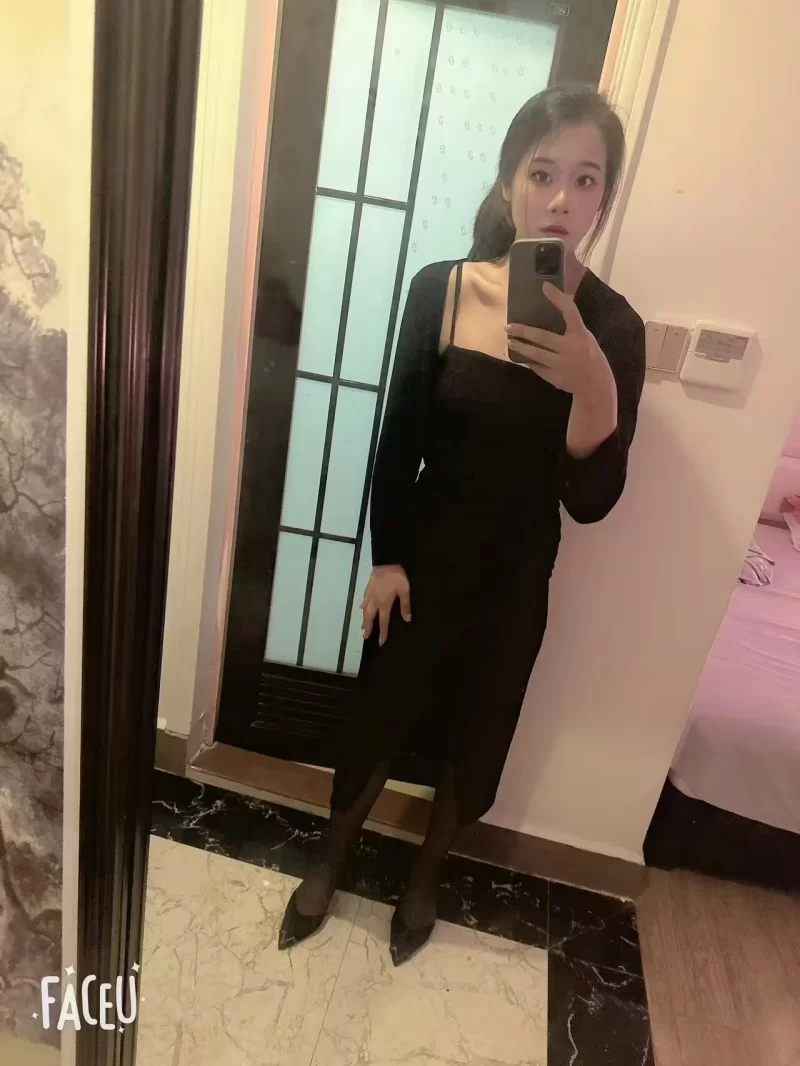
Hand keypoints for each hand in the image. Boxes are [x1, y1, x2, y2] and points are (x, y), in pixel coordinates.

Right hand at [362, 565, 410, 646]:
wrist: (386, 560)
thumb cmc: (397, 576)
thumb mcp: (404, 590)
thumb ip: (405, 605)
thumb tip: (407, 619)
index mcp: (384, 603)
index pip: (383, 621)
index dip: (383, 632)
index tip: (381, 642)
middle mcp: (375, 601)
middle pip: (370, 617)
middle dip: (368, 628)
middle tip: (365, 637)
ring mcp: (370, 594)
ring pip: (365, 610)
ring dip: (364, 619)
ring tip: (362, 627)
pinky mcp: (368, 587)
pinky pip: (364, 599)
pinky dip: (362, 606)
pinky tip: (360, 608)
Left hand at [506, 282, 613, 397]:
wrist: (596, 386)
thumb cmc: (591, 358)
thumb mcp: (586, 339)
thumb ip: (572, 328)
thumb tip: (558, 308)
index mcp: (580, 335)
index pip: (569, 311)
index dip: (557, 298)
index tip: (544, 287)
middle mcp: (570, 348)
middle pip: (542, 337)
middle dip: (523, 331)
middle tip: (508, 327)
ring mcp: (561, 364)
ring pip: (535, 354)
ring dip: (521, 347)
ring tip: (510, 341)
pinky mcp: (555, 377)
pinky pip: (538, 368)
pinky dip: (530, 362)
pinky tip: (523, 357)